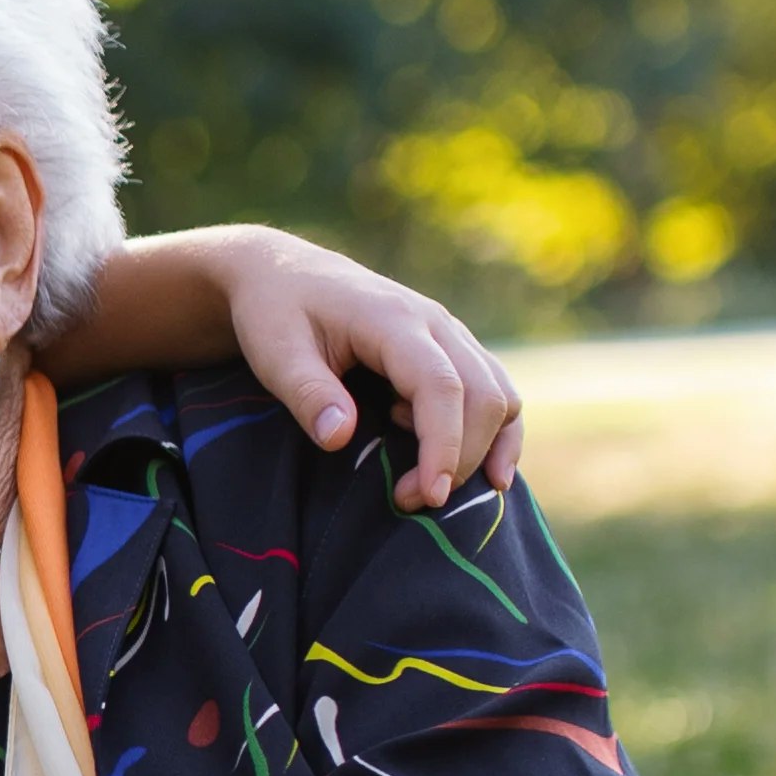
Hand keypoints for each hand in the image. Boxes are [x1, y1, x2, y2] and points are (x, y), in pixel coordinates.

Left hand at [195, 225, 524, 510]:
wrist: (284, 273)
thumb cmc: (275, 313)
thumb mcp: (276, 353)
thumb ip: (308, 394)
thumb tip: (341, 437)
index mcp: (393, 320)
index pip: (440, 386)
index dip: (443, 445)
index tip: (429, 495)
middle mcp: (434, 322)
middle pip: (483, 395)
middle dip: (462, 457)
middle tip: (415, 502)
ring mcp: (448, 333)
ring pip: (499, 393)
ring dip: (485, 448)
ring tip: (441, 492)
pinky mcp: (451, 347)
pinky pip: (496, 389)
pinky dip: (498, 431)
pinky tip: (488, 472)